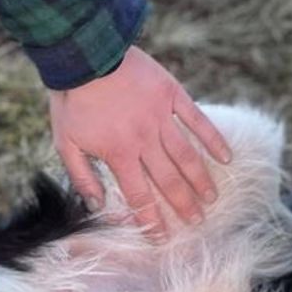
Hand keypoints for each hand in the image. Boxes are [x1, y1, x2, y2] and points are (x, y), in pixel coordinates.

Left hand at [48, 45, 231, 236]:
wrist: (85, 53)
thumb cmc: (72, 99)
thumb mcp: (64, 141)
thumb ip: (82, 176)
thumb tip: (98, 206)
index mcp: (118, 154)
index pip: (139, 196)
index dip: (152, 220)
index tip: (162, 238)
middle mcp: (144, 140)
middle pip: (168, 180)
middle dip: (183, 205)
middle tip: (196, 222)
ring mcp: (161, 117)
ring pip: (186, 156)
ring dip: (200, 180)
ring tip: (211, 199)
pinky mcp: (171, 95)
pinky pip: (197, 120)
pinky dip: (213, 139)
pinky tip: (226, 157)